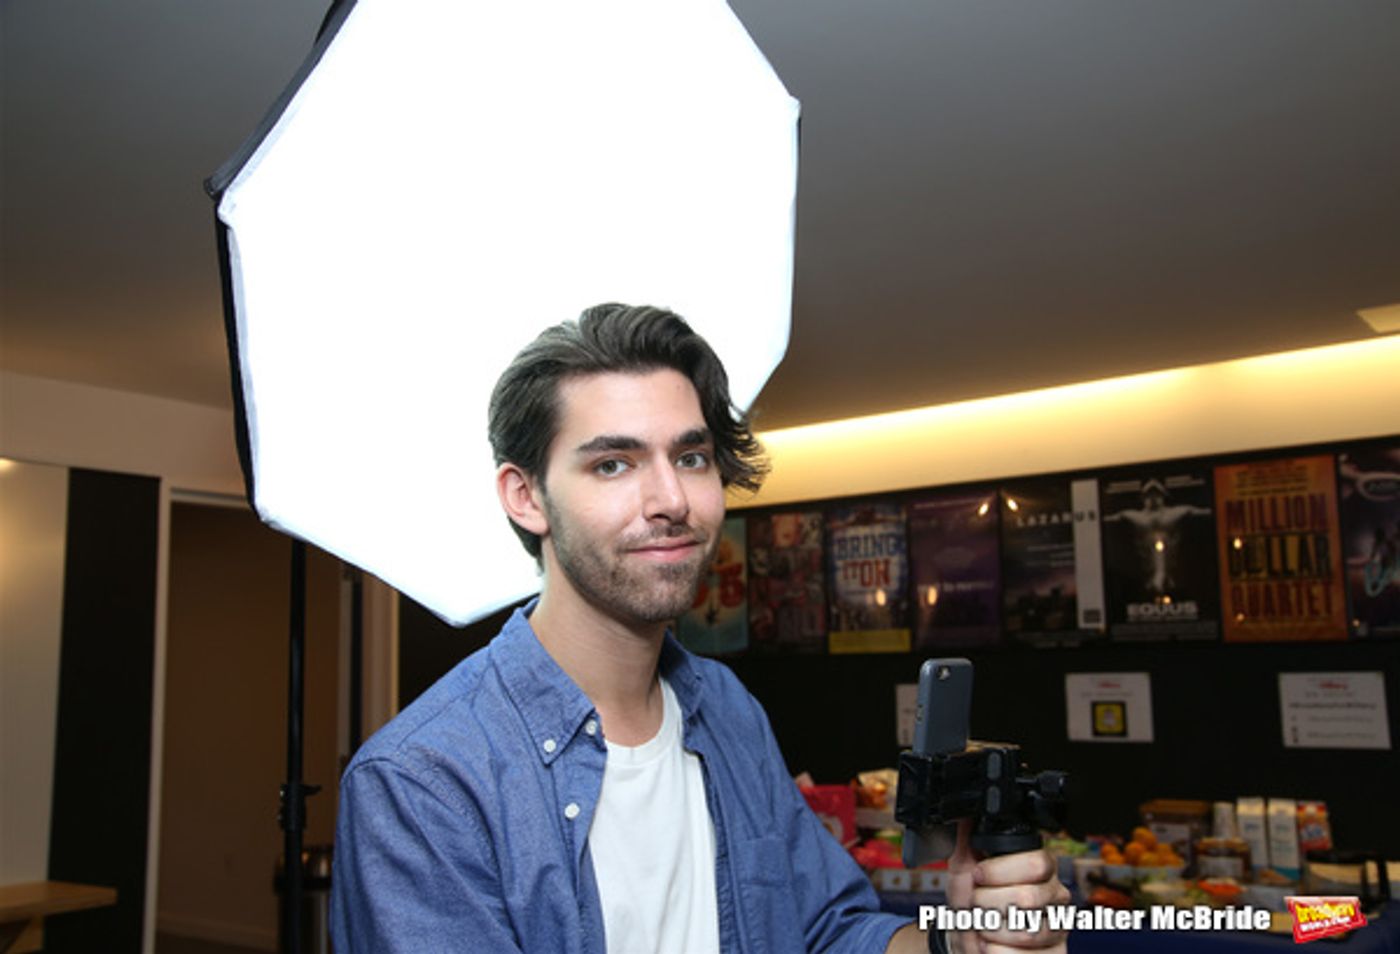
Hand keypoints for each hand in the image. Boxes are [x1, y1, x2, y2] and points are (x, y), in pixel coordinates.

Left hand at [945, 821, 1069, 952]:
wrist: (964, 938)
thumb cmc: (970, 901)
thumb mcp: (963, 866)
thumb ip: (968, 838)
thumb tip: (965, 809)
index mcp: (1040, 867)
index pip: (1037, 863)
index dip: (1000, 871)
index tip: (977, 876)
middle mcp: (1055, 895)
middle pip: (1028, 898)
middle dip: (987, 904)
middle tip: (976, 905)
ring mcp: (1058, 928)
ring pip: (1027, 931)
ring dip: (990, 930)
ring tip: (982, 926)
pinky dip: (996, 952)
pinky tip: (990, 945)